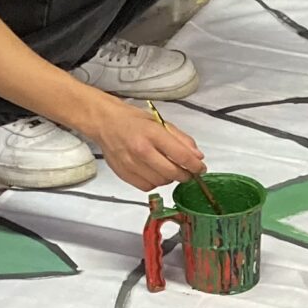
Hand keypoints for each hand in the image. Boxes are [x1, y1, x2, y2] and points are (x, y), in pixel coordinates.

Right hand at [91, 97, 205, 190]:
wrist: (105, 123)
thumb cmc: (134, 121)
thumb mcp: (160, 123)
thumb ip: (181, 139)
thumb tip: (198, 157)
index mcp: (153, 134)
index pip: (181, 156)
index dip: (195, 166)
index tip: (201, 168)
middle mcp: (142, 151)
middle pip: (172, 173)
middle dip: (185, 175)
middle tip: (188, 172)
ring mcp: (131, 164)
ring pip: (161, 182)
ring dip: (170, 178)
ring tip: (169, 169)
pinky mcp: (124, 174)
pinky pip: (147, 186)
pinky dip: (155, 182)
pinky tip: (154, 173)